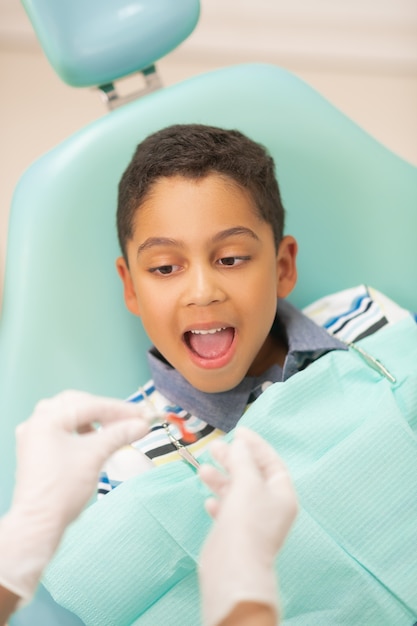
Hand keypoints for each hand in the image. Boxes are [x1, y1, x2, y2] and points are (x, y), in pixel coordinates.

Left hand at [0, 390, 150, 603]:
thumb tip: (142, 424)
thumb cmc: (62, 489)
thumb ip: (120, 434)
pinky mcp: (38, 449)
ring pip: (70, 415)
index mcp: (46, 419)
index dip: (120, 410)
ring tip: (114, 429)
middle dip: (106, 411)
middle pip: (78, 404)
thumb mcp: (95, 455)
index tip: (142, 415)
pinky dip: (82, 430)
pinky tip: (95, 438)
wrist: (40, 523)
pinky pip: (63, 429)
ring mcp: (35, 435)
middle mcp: (36, 422)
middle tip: (130, 419)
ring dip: (93, 419)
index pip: (90, 405)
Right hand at [198, 427, 297, 625]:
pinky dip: (219, 502)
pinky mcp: (236, 533)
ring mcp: (253, 521)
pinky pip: (228, 511)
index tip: (238, 432)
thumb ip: (243, 460)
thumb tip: (240, 444)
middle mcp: (270, 507)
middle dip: (234, 459)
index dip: (255, 445)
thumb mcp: (247, 482)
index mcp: (282, 494)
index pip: (271, 462)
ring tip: (203, 469)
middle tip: (214, 447)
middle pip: (252, 475)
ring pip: (237, 492)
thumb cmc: (247, 520)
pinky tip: (209, 500)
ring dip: (221, 478)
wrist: (234, 567)